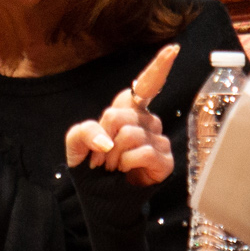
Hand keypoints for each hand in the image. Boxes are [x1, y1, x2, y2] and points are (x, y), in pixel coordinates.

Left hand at [64, 44, 180, 187]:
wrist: (101, 201)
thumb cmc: (93, 170)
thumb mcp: (76, 146)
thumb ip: (83, 132)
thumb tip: (106, 140)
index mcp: (128, 111)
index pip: (145, 84)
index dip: (159, 65)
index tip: (173, 49)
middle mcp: (147, 121)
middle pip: (117, 115)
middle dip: (102, 140)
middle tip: (102, 158)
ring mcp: (158, 139)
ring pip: (129, 135)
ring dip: (113, 156)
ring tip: (115, 167)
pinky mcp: (165, 159)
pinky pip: (143, 152)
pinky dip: (128, 164)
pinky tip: (128, 171)